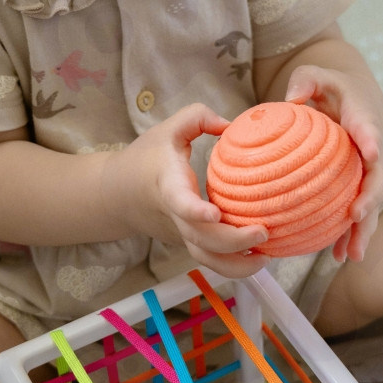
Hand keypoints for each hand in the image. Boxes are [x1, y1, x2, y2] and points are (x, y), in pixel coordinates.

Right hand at [104, 103, 269, 277]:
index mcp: (169, 185)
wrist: (117, 194)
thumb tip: (232, 125)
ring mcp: (180, 233)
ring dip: (236, 266)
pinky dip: (233, 264)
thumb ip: (199, 116)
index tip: (215, 213)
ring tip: (266, 256)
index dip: (195, 211)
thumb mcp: (168, 128)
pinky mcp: (187, 243)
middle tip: (264, 233)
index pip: (179, 203)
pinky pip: (210, 259)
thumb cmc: (146, 158)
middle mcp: (175, 216)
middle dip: (233, 243)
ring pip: (205, 259)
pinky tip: (258, 257)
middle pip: (200, 240)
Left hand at [286, 65, 382, 261]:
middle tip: (357, 215)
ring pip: (370, 203)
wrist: (349, 99)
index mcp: (362, 118)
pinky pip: (356, 213)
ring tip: (351, 254)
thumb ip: (306, 79)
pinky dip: (349, 234)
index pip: (368, 127)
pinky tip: (339, 256)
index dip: (371, 138)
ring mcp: (366, 172)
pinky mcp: (356, 188)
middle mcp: (371, 150)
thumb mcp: (315, 74)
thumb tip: (292, 98)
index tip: (373, 151)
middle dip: (370, 197)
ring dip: (363, 229)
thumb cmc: (327, 87)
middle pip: (376, 177)